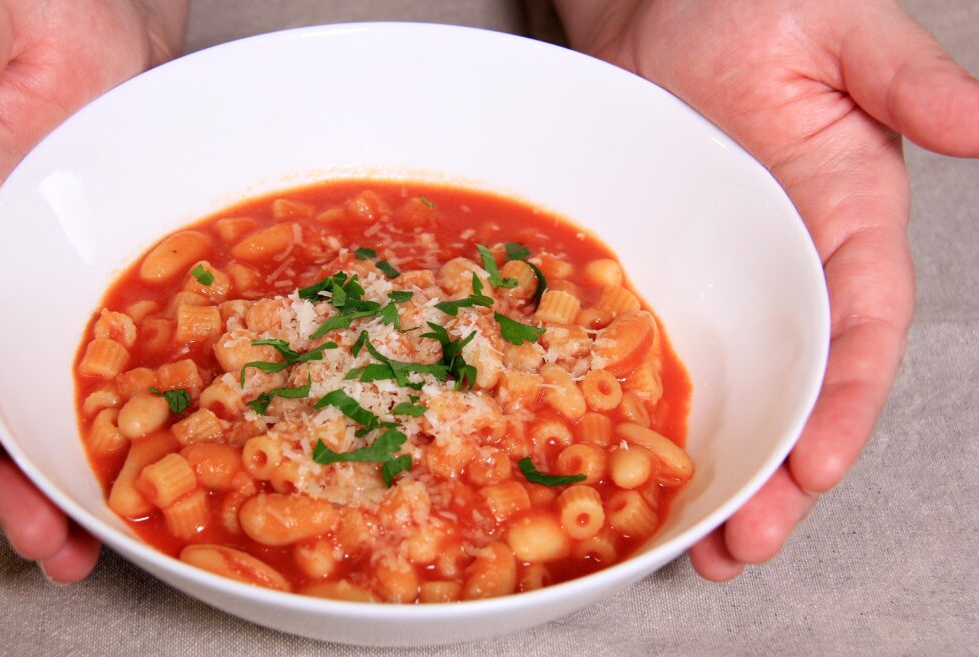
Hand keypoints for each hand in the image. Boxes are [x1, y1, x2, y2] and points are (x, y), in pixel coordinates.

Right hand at [0, 0, 188, 581]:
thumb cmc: (44, 4)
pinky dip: (103, 429)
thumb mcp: (3, 13)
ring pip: (27, 396)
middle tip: (44, 542)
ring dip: (49, 476)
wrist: (104, 15)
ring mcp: (35, 280)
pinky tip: (136, 477)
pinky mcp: (89, 285)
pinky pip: (88, 369)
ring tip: (82, 548)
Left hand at [555, 0, 978, 579]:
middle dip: (781, 475)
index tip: (814, 467)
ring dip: (725, 473)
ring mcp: (729, 278)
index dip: (843, 402)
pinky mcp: (668, 276)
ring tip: (701, 551)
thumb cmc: (754, 4)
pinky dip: (656, 418)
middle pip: (801, 387)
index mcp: (849, 220)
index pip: (860, 329)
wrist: (657, 1)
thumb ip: (907, 81)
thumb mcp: (841, 34)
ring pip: (739, 390)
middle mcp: (794, 266)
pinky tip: (631, 474)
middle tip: (741, 546)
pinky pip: (665, 355)